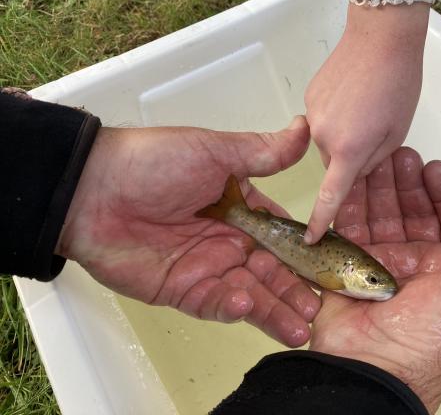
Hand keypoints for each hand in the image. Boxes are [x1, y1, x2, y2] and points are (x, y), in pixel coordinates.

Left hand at [58, 116, 320, 346]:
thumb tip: (304, 130)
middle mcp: (229, 240)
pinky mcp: (182, 289)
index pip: (284, 236)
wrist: (92, 190)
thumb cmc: (153, 162)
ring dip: (274, 310)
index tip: (332, 267)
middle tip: (320, 307)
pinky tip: (250, 307)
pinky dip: (233, 307)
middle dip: (296, 290)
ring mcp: (206, 267)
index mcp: (242, 208)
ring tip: (300, 327)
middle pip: (272, 271)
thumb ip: (262, 152)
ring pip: (250, 294)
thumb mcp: (214, 151)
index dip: (308, 252)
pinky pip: (214, 303)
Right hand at [304, 2, 428, 242]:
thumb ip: (373, 160)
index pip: (330, 194)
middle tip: (373, 132)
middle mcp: (322, 135)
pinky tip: (353, 94)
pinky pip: (320, 119)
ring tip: (365, 108)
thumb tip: (355, 171)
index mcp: (348, 148)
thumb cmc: (398, 84)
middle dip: (349, 158)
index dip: (321, 219)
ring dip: (342, 135)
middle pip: (332, 163)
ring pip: (325, 141)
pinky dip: (334, 115)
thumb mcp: (397, 131)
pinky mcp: (309, 95)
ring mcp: (312, 112)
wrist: (380, 35)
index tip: (310, 238)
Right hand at [309, 148, 440, 412]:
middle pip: (417, 212)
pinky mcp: (352, 265)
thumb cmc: (432, 342)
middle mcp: (421, 266)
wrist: (373, 367)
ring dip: (380, 187)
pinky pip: (352, 226)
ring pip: (384, 214)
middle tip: (400, 155)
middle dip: (409, 183)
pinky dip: (350, 203)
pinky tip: (351, 181)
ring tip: (374, 159)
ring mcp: (385, 264)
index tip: (436, 168)